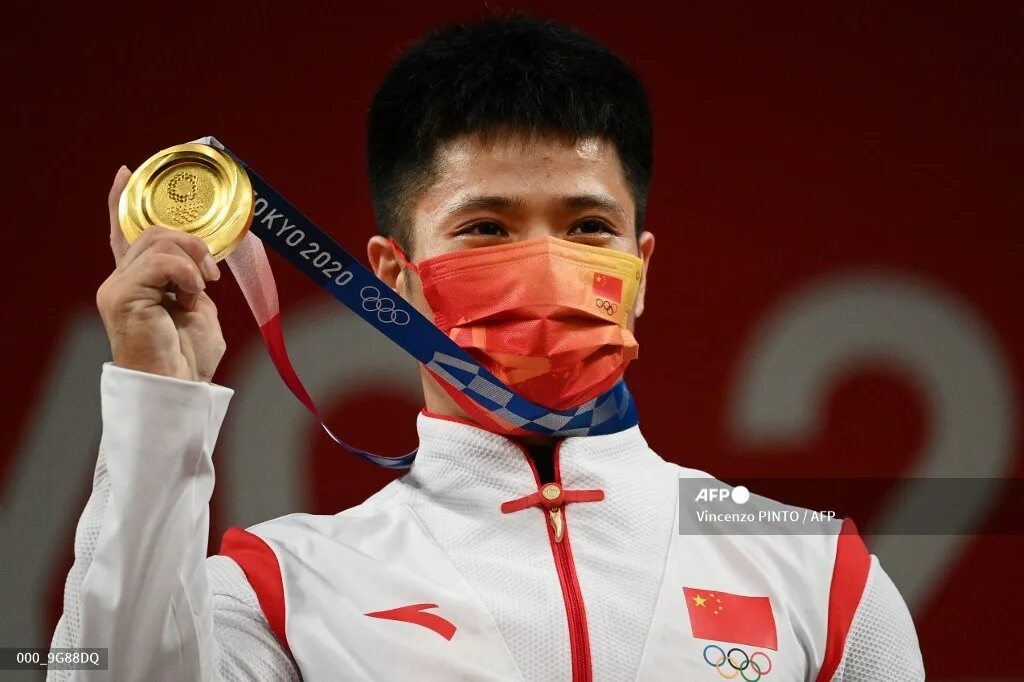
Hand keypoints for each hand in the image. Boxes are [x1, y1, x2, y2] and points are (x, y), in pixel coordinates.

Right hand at [96, 166, 225, 382]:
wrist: (178, 388)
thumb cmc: (187, 359)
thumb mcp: (199, 310)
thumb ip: (192, 282)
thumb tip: (202, 266)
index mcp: (139, 282)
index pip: (124, 234)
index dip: (122, 202)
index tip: (126, 173)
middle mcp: (121, 281)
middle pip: (154, 231)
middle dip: (193, 243)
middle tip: (211, 276)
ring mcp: (118, 287)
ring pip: (159, 242)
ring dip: (193, 262)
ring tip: (200, 292)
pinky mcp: (122, 295)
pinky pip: (162, 262)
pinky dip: (187, 275)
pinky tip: (191, 297)